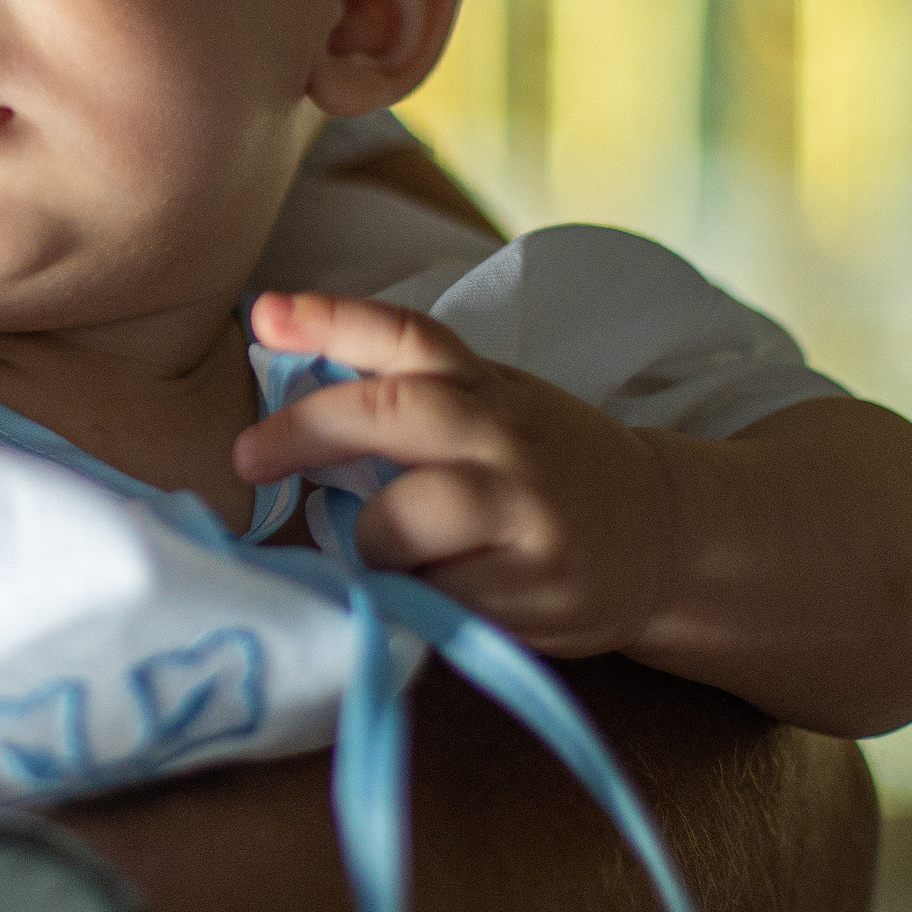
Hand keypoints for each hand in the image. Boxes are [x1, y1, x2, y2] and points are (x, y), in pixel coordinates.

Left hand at [233, 291, 682, 658]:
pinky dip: (409, 597)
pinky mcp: (534, 588)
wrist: (664, 534)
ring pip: (403, 520)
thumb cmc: (542, 468)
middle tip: (247, 457)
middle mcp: (505, 437)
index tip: (264, 314)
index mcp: (484, 386)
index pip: (406, 336)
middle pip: (392, 412)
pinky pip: (433, 596)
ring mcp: (524, 513)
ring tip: (378, 554)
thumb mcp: (490, 407)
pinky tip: (424, 592)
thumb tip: (282, 385)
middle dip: (307, 431)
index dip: (331, 319)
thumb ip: (409, 395)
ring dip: (366, 539)